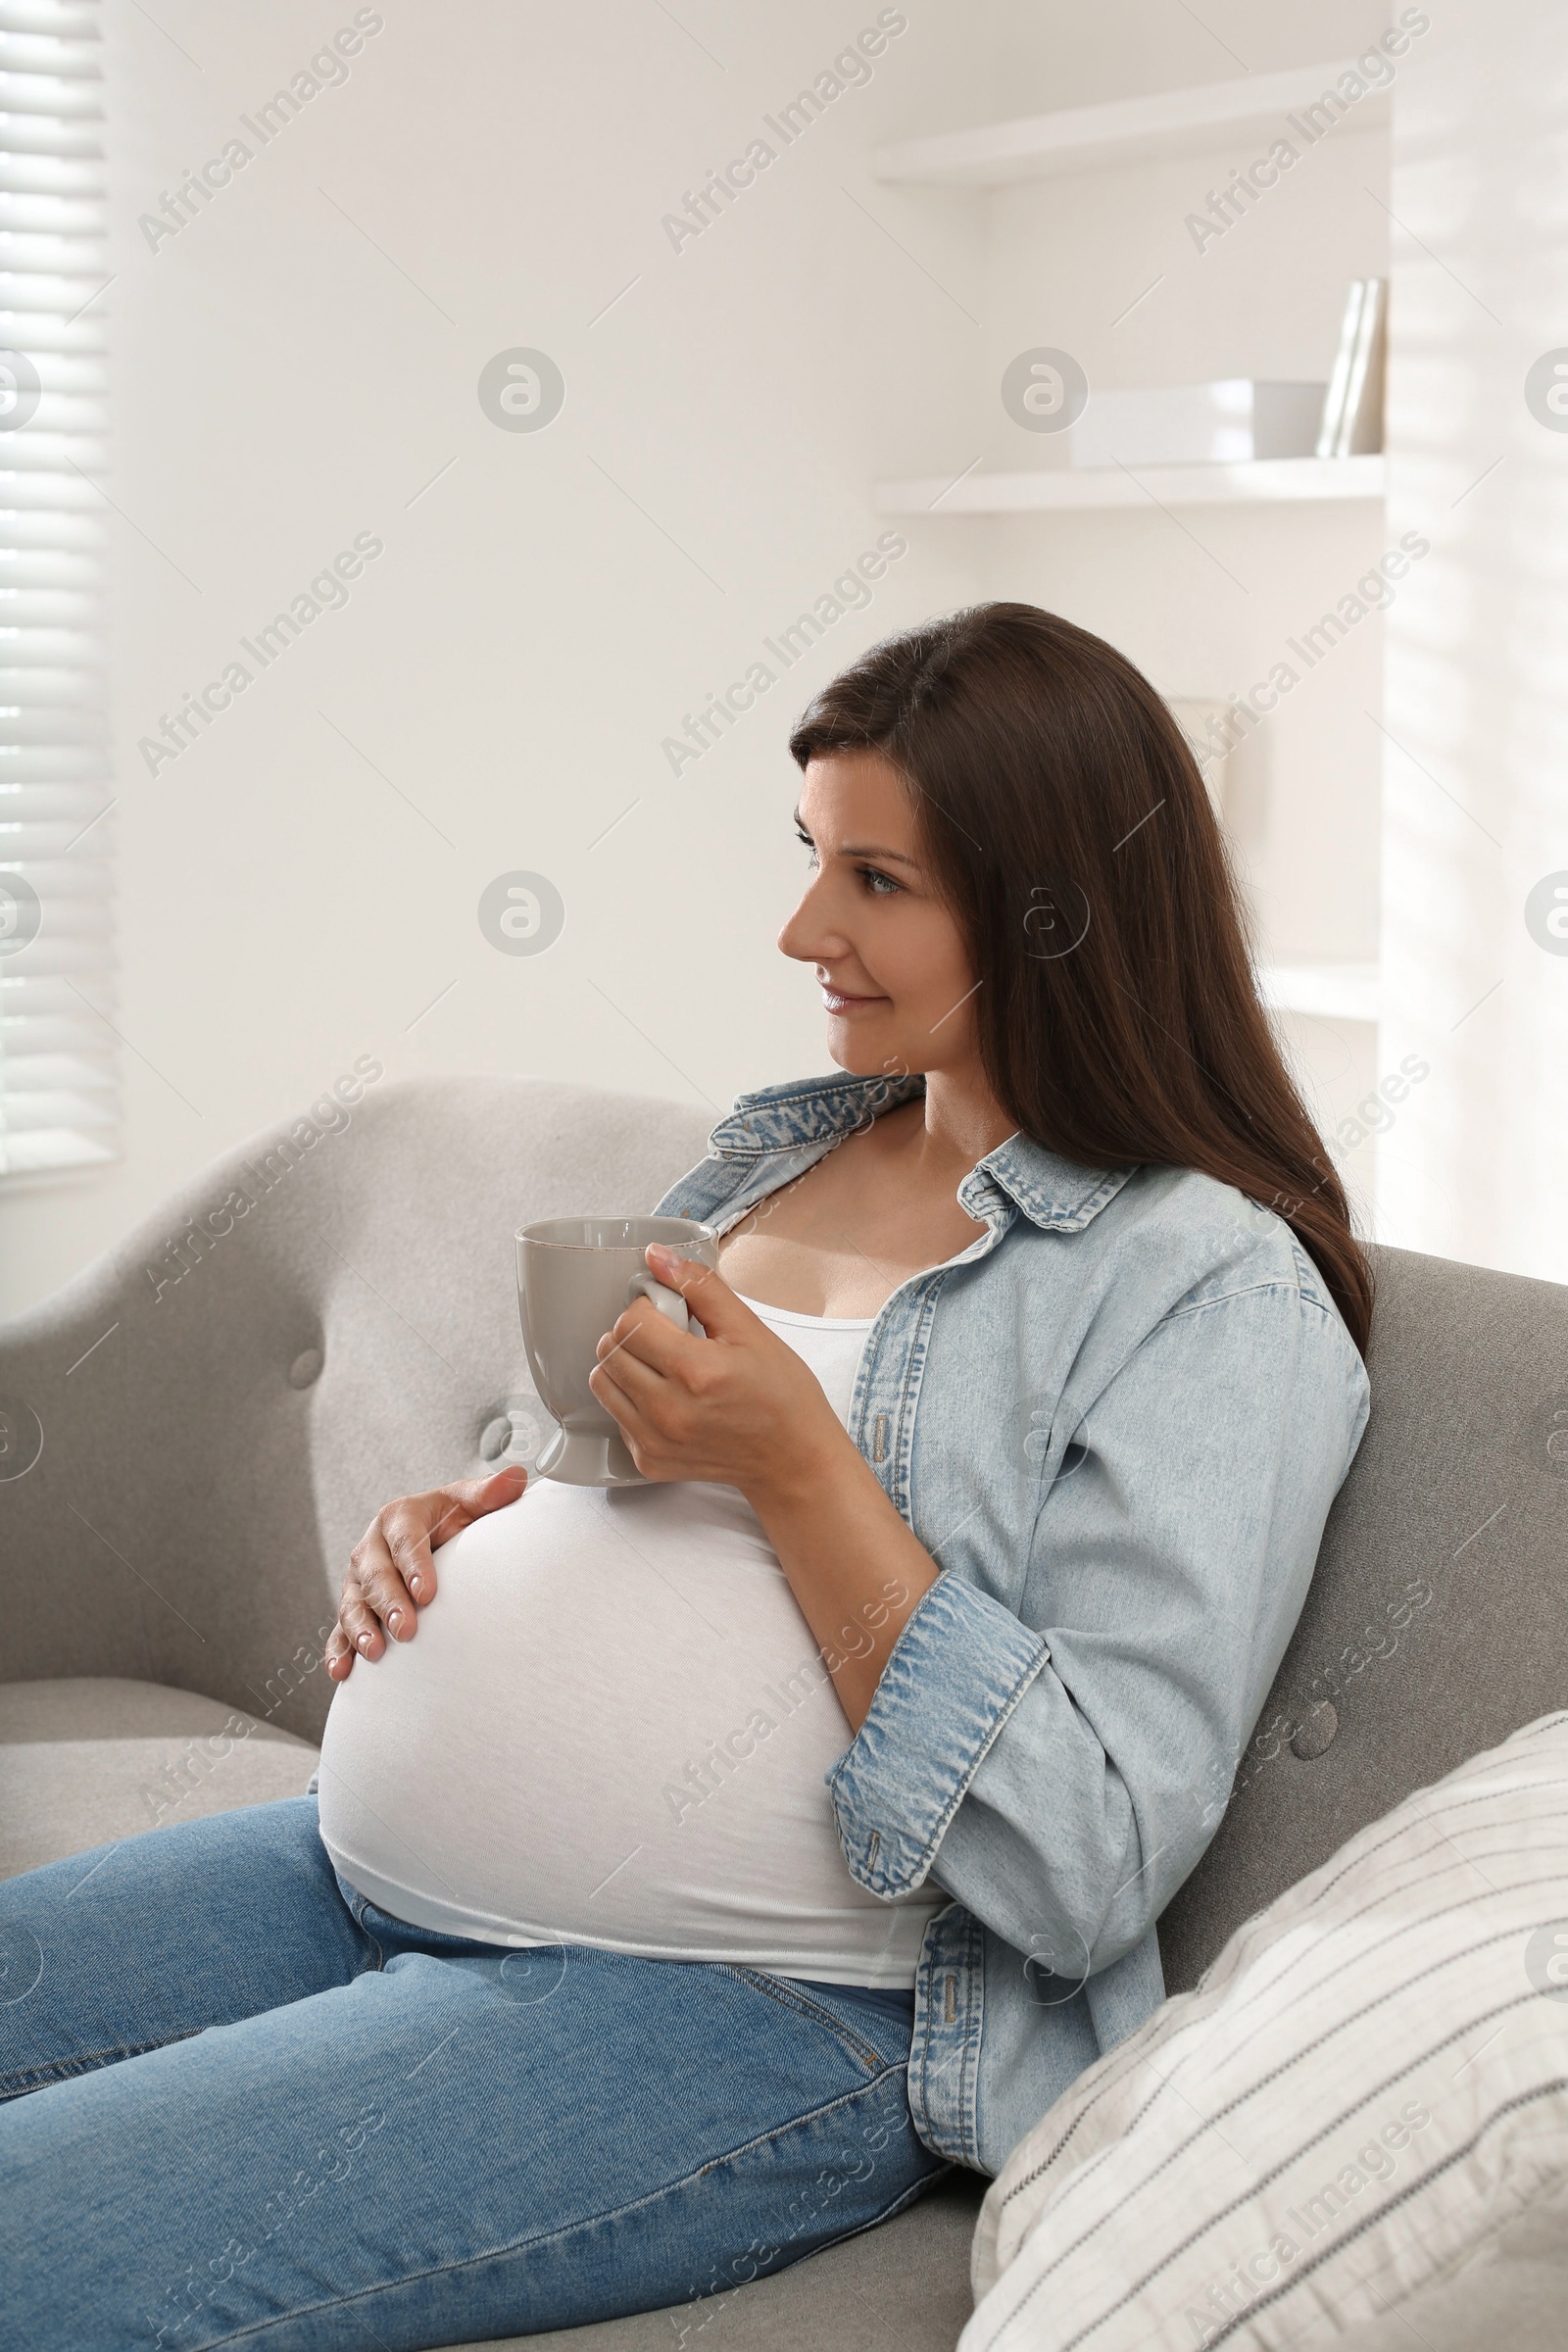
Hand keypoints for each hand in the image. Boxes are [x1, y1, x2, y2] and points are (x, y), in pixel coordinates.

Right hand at [324, 1466, 526, 1680]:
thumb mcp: (467, 1503)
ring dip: (360, 1629)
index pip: (405, 1540)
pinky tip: (342, 1670)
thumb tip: (517, 1477)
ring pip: (353, 1603)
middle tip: (406, 1629)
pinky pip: (339, 1629)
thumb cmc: (450, 1519)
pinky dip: (339, 1649)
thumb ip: (488, 1494)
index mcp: (399, 1517)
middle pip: (375, 1575)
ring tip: (374, 1652)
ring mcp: (358, 1580)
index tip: (427, 1593)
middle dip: (389, 1603)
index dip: (414, 1566)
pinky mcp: (353, 1606)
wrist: (429, 1535)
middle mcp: (372, 1547)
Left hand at [588, 1245, 847, 1500]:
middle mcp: (669, 1411)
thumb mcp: (750, 1330)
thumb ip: (701, 1287)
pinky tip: (664, 1397)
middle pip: (609, 1350)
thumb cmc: (781, 1394)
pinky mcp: (649, 1460)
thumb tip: (657, 1256)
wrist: (792, 1458)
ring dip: (623, 1364)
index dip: (646, 1308)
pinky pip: (614, 1415)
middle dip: (631, 1334)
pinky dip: (631, 1399)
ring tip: (660, 1365)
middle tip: (664, 1338)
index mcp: (696, 1372)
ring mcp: (655, 1440)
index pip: (630, 1323)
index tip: (666, 1313)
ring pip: (602, 1383)